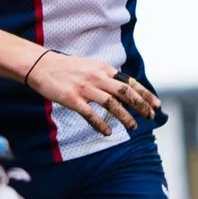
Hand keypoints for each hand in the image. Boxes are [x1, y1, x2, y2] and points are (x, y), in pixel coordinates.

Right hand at [28, 52, 160, 134]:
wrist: (41, 66)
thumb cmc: (67, 68)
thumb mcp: (91, 66)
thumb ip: (106, 76)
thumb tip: (124, 88)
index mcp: (103, 69)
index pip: (130, 82)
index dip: (146, 94)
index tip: (156, 105)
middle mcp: (97, 77)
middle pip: (125, 92)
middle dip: (141, 105)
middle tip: (150, 116)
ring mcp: (85, 88)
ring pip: (111, 104)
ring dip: (125, 117)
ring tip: (133, 127)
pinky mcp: (72, 99)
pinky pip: (90, 114)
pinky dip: (101, 124)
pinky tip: (107, 132)